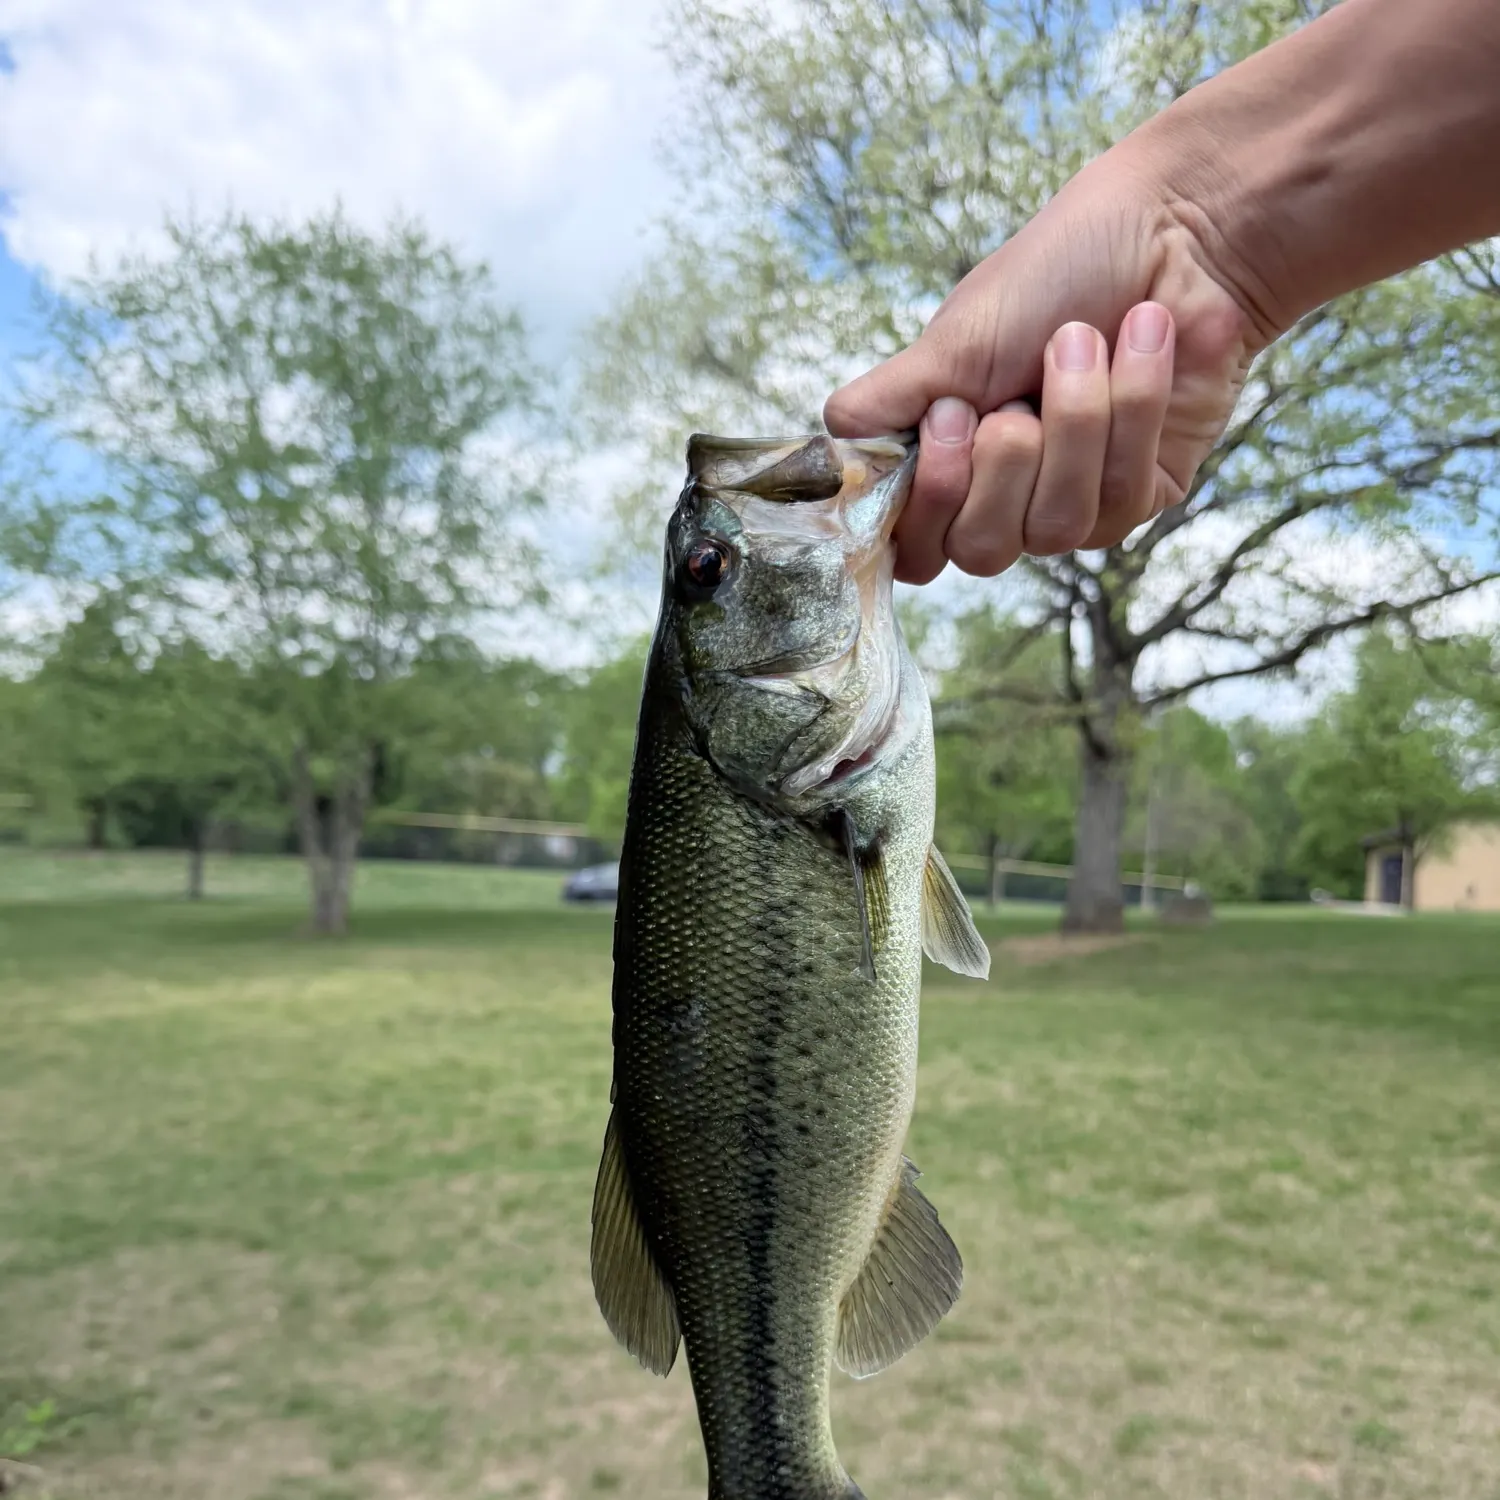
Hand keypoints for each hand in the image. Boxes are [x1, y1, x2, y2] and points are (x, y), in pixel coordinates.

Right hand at [823, 147, 1270, 583]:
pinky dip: (1133, 407)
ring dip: (1074, 420)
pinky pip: (1121, 495)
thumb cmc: (1056, 273)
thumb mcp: (951, 342)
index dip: (929, 505)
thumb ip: (884, 406)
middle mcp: (1007, 496)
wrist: (1174, 227)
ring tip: (1085, 338)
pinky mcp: (1146, 491)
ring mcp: (1078, 502)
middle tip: (1014, 392)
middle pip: (981, 551)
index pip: (914, 550)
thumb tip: (829, 447)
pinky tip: (1143, 341)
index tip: (949, 419)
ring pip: (1055, 526)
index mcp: (949, 463)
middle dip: (1003, 463)